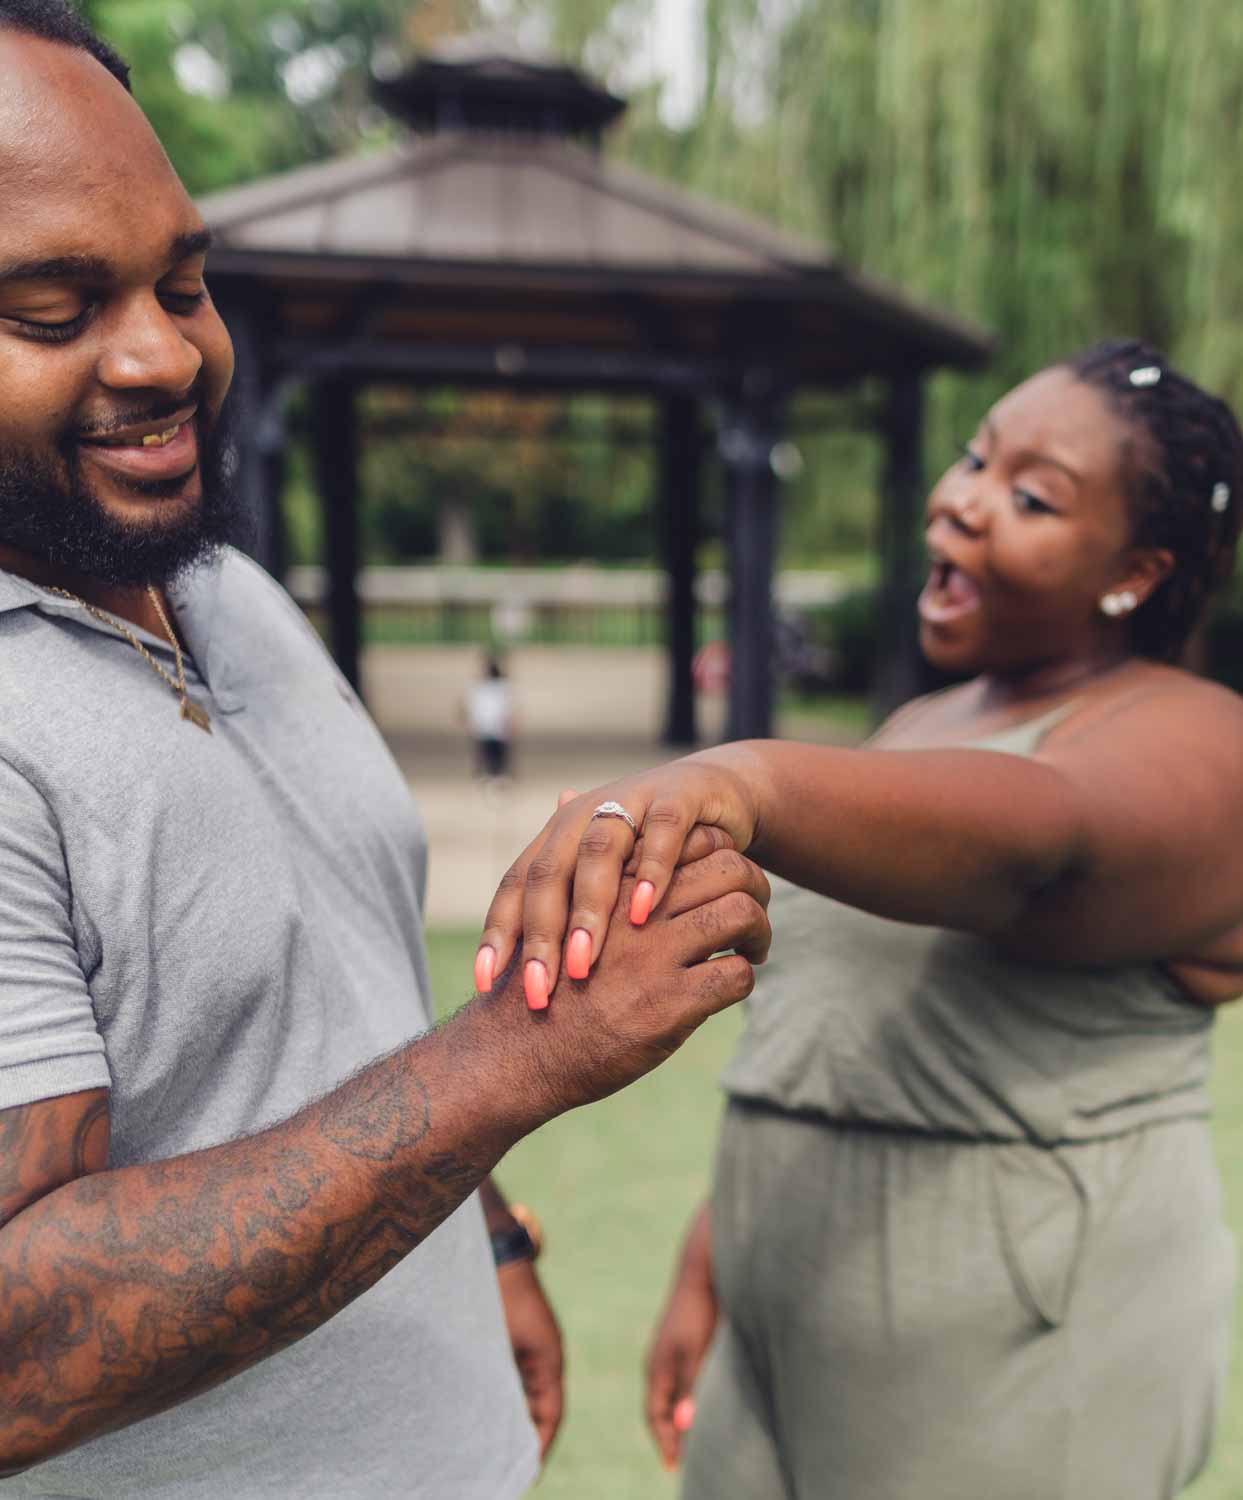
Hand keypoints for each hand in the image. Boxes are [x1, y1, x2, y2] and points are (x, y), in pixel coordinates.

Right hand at [463, 848, 770, 1128]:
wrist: (515, 1053)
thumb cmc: (536, 978)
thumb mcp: (542, 902)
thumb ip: (572, 853)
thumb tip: (565, 793)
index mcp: (614, 881)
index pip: (693, 839)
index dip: (720, 853)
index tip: (720, 877)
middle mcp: (636, 910)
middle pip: (728, 869)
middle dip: (753, 886)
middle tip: (754, 908)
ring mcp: (656, 957)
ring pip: (740, 914)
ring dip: (759, 930)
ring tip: (753, 946)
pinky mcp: (671, 1005)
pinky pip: (735, 974)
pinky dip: (745, 975)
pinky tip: (729, 983)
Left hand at [474, 757, 762, 1005]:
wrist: (717, 793)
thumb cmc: (653, 850)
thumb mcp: (608, 880)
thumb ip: (565, 912)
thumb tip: (516, 960)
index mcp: (558, 835)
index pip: (516, 884)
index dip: (497, 932)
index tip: (484, 984)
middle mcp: (584, 814)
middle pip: (548, 873)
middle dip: (539, 935)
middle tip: (537, 990)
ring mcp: (629, 800)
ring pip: (597, 852)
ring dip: (589, 909)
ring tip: (584, 961)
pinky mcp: (677, 797)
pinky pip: (661, 832)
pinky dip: (651, 870)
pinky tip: (644, 911)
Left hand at [497, 1259, 562, 1460]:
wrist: (497, 1259)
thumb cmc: (501, 1298)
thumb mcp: (502, 1343)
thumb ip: (503, 1379)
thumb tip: (502, 1419)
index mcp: (549, 1360)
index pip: (552, 1413)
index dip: (543, 1442)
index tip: (530, 1469)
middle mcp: (544, 1360)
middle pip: (541, 1408)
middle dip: (528, 1437)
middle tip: (510, 1467)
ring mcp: (531, 1352)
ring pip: (526, 1397)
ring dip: (515, 1420)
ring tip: (497, 1449)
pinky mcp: (515, 1346)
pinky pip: (514, 1382)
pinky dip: (506, 1401)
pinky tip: (487, 1414)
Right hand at [646, 1204, 716, 1471]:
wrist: (704, 1270)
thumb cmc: (701, 1312)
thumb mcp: (696, 1354)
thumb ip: (689, 1389)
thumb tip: (683, 1426)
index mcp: (657, 1368)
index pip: (654, 1415)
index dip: (665, 1442)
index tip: (674, 1466)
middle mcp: (661, 1362)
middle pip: (662, 1407)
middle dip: (671, 1434)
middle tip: (685, 1460)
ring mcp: (673, 1350)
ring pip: (674, 1393)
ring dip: (682, 1415)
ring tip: (697, 1437)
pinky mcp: (687, 1341)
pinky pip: (684, 1378)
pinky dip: (691, 1396)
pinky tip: (707, 1399)